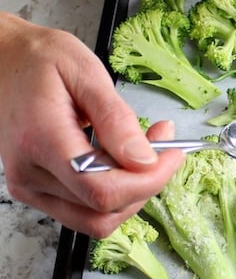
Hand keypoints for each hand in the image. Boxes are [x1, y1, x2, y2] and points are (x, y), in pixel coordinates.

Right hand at [0, 14, 183, 237]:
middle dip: (146, 184)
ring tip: (146, 151)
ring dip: (133, 192)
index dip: (148, 181)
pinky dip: (115, 192)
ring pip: (96, 219)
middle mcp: (30, 175)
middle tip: (165, 144)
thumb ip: (116, 120)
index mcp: (41, 141)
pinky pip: (84, 210)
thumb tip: (145, 160)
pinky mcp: (36, 189)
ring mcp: (30, 186)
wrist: (1, 60)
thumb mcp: (86, 73)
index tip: (174, 152)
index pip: (102, 191)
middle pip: (103, 211)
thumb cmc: (40, 59)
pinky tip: (124, 160)